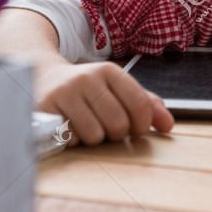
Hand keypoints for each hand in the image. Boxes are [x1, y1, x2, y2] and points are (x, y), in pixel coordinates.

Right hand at [34, 58, 173, 146]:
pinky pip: (71, 139)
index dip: (142, 125)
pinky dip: (73, 140)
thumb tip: (169, 126)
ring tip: (85, 125)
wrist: (42, 79)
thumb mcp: (116, 90)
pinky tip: (68, 126)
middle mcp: (87, 77)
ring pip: (95, 135)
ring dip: (93, 138)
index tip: (135, 128)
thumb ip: (146, 105)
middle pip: (118, 124)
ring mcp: (65, 92)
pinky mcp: (46, 108)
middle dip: (115, 133)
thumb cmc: (87, 90)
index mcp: (110, 71)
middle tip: (104, 125)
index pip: (140, 104)